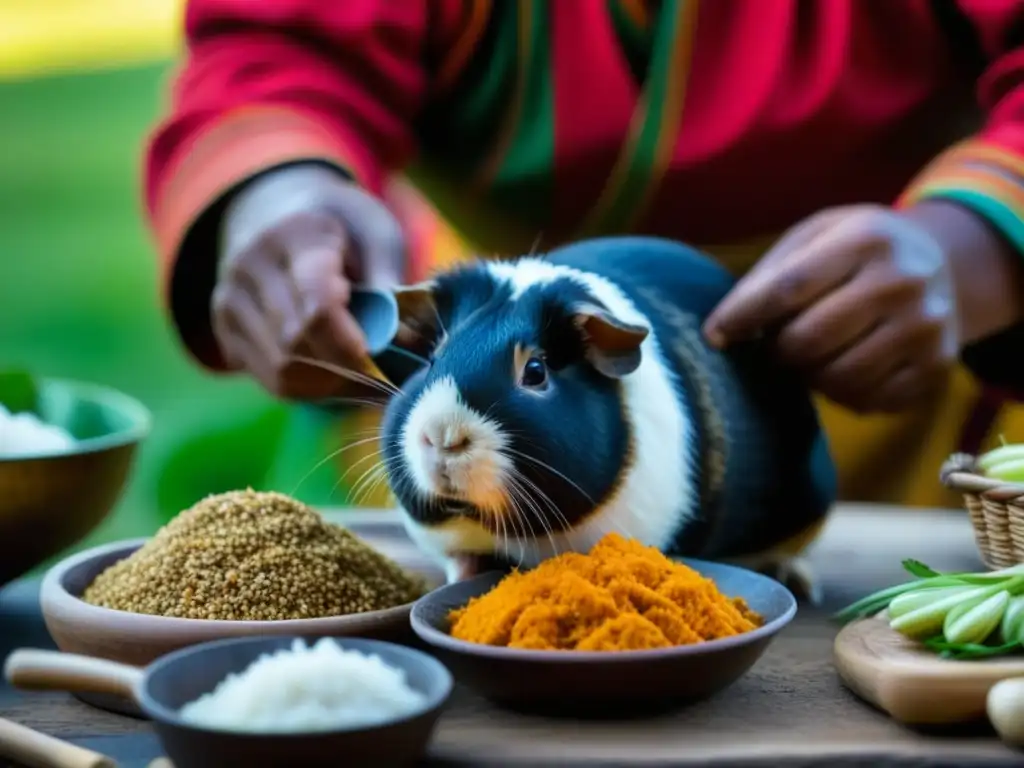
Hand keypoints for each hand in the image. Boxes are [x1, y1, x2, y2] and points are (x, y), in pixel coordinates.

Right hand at [211, 165, 405, 399]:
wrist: (275, 210)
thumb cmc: (342, 227)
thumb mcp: (377, 232)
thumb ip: (389, 279)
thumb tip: (401, 338)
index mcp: (296, 233)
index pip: (316, 304)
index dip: (347, 340)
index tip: (374, 352)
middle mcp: (251, 265)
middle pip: (297, 341)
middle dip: (343, 366)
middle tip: (376, 371)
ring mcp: (230, 298)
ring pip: (281, 368)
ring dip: (327, 382)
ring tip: (356, 370)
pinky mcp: (224, 328)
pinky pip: (268, 378)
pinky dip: (306, 387)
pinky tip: (330, 373)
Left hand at [702, 204, 959, 412]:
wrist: (940, 262)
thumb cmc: (854, 251)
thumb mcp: (813, 238)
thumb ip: (767, 278)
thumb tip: (719, 332)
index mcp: (866, 238)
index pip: (788, 288)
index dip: (742, 317)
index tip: (714, 337)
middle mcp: (903, 281)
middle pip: (808, 340)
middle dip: (776, 350)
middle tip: (772, 346)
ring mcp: (926, 327)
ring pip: (836, 378)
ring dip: (806, 376)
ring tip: (805, 358)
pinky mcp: (937, 367)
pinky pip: (868, 400)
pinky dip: (841, 394)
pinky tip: (839, 371)